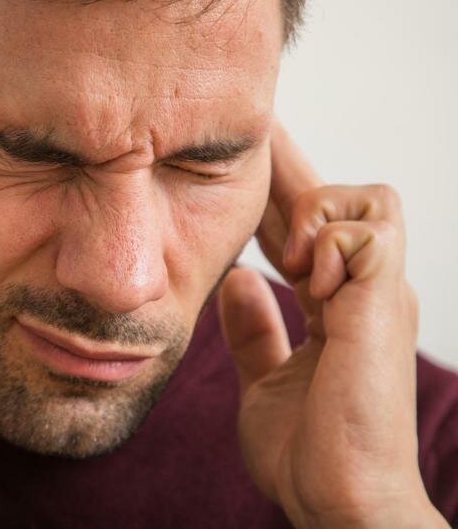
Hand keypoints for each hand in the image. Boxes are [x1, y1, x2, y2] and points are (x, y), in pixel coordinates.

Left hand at [217, 122, 447, 526]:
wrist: (337, 498)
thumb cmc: (308, 449)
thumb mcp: (266, 378)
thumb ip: (256, 330)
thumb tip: (238, 280)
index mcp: (339, 306)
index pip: (310, 230)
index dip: (279, 196)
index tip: (243, 163)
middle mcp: (365, 290)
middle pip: (336, 199)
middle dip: (289, 165)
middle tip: (256, 128)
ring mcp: (379, 293)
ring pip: (364, 199)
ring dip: (315, 213)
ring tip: (284, 255)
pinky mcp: (382, 302)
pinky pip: (365, 231)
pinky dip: (328, 242)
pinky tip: (304, 276)